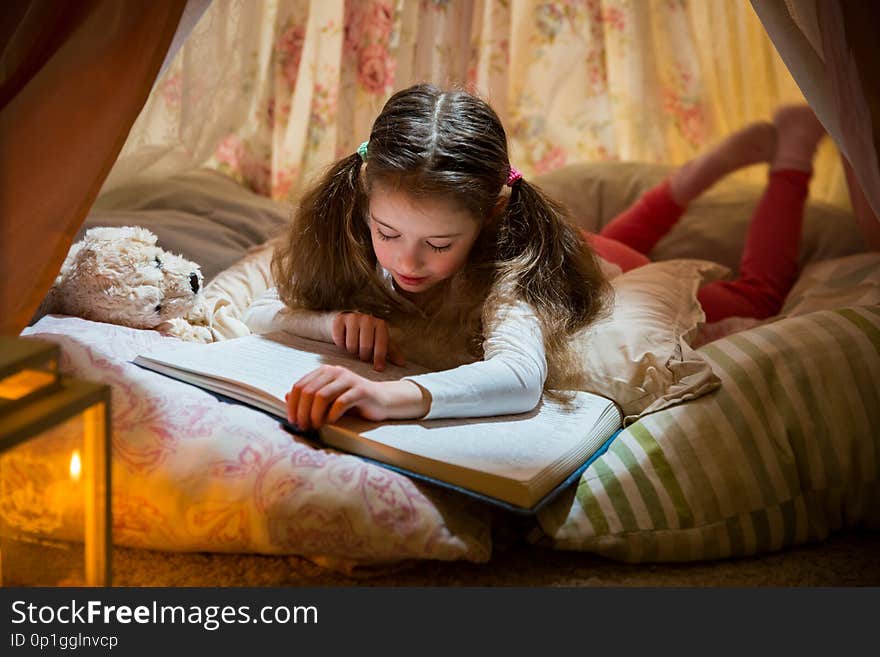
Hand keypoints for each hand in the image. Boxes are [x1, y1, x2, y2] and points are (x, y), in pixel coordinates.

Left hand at [285, 365, 429, 429]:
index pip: (300, 385)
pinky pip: (340, 402)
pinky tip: (331, 422)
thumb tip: (286, 397)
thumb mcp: (329, 399)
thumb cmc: (353, 401)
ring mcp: (348, 380)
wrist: (382, 400)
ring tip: (314, 426)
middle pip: (309, 391)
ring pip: (322, 396)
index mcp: (324, 371)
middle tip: (302, 426)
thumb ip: (309, 396)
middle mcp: (335, 372)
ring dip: (314, 414)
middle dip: (302, 411)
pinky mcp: (360, 390)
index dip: (292, 404)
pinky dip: (331, 415)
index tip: (291, 420)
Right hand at [332, 312, 405, 370]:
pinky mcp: (339, 320)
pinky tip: (343, 342)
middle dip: (363, 355)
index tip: (378, 369)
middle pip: (365, 346)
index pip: (381, 344)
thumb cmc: (366, 335)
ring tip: (353, 347)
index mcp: (380, 324)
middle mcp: (367, 319)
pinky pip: (339, 340)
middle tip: (362, 355)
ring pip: (351, 345)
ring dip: (352, 351)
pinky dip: (341, 345)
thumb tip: (402, 364)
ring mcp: (353, 318)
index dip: (380, 358)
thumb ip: (391, 352)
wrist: (346, 322)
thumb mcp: (380, 341)